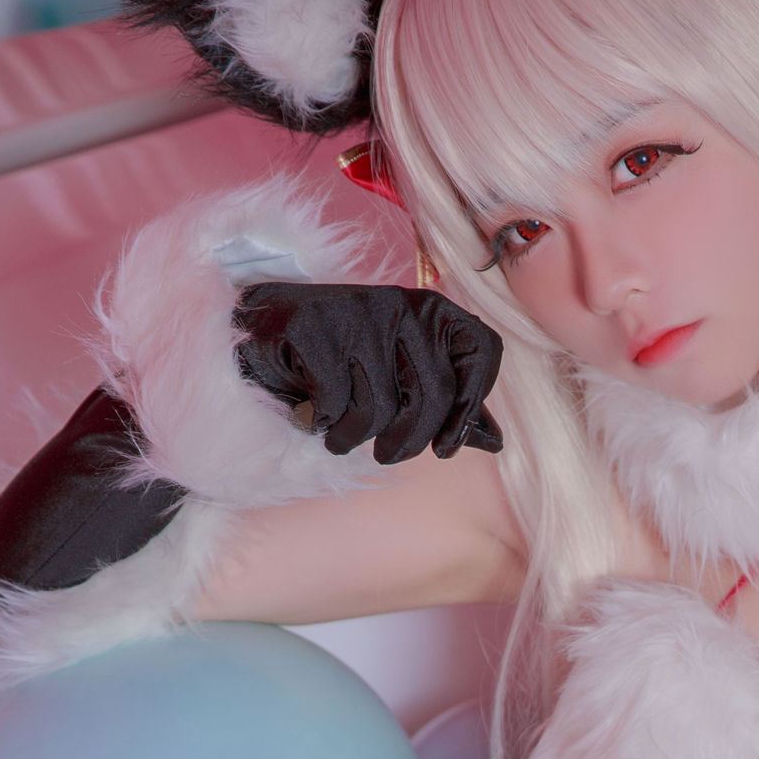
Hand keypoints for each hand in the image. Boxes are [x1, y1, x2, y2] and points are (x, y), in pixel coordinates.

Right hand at [234, 283, 503, 462]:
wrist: (263, 333)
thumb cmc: (342, 361)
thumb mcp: (400, 379)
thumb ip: (448, 405)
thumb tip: (495, 440)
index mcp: (432, 311)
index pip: (482, 350)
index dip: (471, 405)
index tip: (448, 446)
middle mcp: (400, 303)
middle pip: (432, 393)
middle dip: (410, 441)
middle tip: (389, 454)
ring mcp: (356, 310)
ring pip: (381, 406)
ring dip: (356, 437)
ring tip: (341, 432)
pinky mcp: (312, 326)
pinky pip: (336, 403)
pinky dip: (323, 422)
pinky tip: (314, 412)